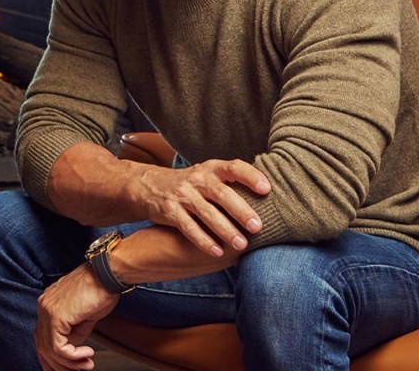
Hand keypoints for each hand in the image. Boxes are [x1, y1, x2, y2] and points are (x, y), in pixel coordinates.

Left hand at [35, 265, 119, 370]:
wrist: (107, 274)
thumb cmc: (100, 288)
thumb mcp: (85, 317)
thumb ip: (74, 333)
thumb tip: (73, 349)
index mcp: (48, 303)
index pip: (41, 337)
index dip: (50, 358)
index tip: (64, 369)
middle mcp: (44, 306)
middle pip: (42, 346)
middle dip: (58, 365)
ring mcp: (47, 310)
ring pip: (50, 350)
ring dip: (70, 363)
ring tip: (86, 364)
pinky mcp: (55, 316)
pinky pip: (58, 347)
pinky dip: (73, 357)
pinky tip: (87, 354)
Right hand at [131, 158, 269, 256]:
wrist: (149, 186)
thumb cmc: (190, 185)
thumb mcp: (207, 176)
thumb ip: (230, 185)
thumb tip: (269, 202)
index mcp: (211, 168)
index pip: (234, 167)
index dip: (251, 176)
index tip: (267, 189)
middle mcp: (197, 179)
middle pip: (222, 193)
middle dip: (241, 210)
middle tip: (257, 227)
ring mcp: (182, 194)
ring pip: (206, 212)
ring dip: (225, 229)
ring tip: (241, 244)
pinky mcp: (170, 211)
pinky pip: (188, 227)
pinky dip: (203, 240)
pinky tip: (217, 251)